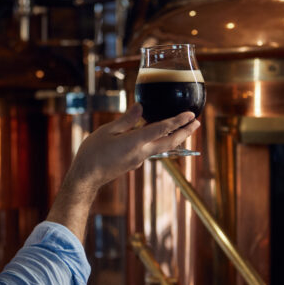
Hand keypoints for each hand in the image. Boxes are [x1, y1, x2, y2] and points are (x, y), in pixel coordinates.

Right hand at [45, 103, 198, 238]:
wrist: (87, 178)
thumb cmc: (93, 153)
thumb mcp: (107, 131)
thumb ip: (127, 119)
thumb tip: (141, 107)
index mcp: (136, 142)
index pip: (162, 129)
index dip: (178, 121)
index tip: (191, 114)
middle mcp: (142, 152)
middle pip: (170, 142)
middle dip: (185, 132)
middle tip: (197, 123)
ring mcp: (139, 159)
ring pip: (163, 147)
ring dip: (176, 137)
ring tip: (184, 128)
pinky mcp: (135, 163)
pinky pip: (153, 149)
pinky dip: (161, 141)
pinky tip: (159, 135)